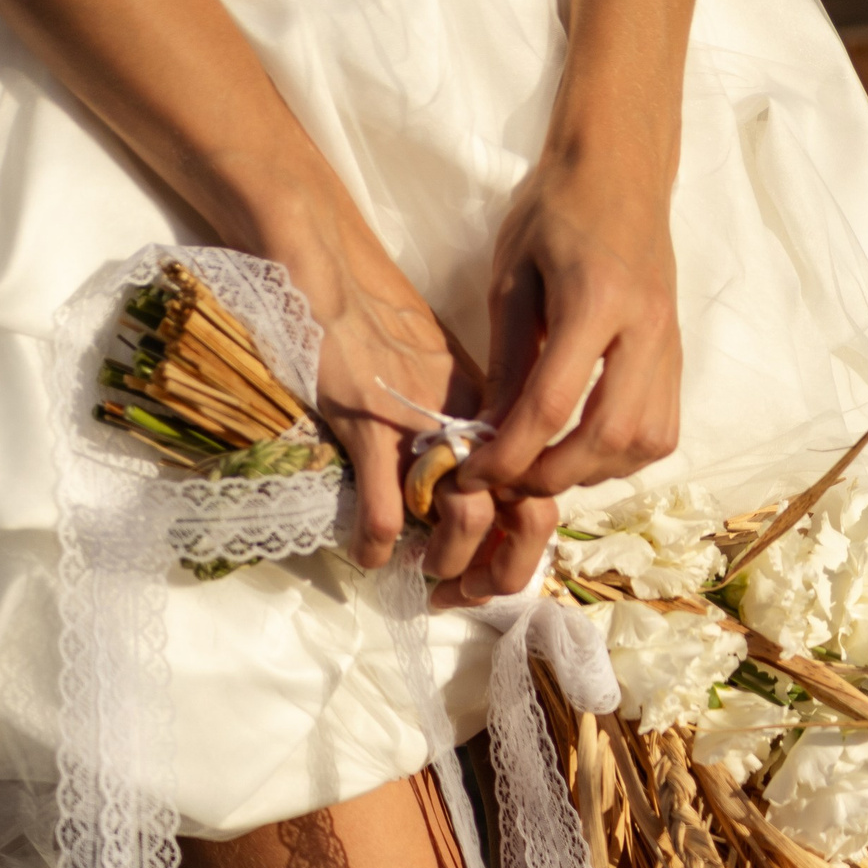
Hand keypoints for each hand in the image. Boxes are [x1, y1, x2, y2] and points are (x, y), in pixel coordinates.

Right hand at [277, 209, 551, 597]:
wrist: (332, 273)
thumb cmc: (381, 329)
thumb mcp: (438, 383)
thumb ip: (461, 436)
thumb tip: (473, 508)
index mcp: (495, 418)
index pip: (536, 499)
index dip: (521, 555)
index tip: (483, 584)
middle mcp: (473, 426)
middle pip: (522, 518)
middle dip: (498, 572)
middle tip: (462, 595)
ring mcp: (425, 430)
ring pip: (467, 520)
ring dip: (446, 562)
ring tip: (422, 579)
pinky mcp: (372, 430)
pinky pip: (385, 514)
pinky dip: (376, 546)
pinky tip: (369, 556)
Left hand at [461, 151, 681, 509]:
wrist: (621, 168)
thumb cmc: (556, 211)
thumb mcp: (512, 277)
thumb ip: (506, 360)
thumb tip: (490, 435)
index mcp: (595, 298)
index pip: (553, 403)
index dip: (511, 453)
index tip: (477, 475)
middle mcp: (644, 327)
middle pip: (607, 437)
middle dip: (553, 475)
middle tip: (511, 482)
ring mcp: (670, 345)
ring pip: (643, 444)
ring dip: (592, 471)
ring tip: (548, 466)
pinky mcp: (678, 357)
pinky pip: (661, 431)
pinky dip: (622, 456)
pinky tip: (586, 448)